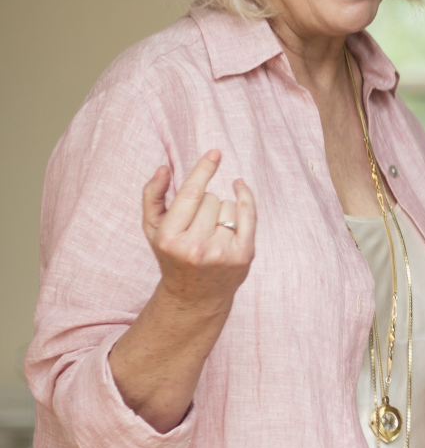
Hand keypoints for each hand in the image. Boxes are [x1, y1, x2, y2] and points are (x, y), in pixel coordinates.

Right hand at [142, 150, 256, 310]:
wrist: (195, 295)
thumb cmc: (172, 254)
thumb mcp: (152, 228)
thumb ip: (153, 196)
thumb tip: (163, 168)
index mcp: (170, 238)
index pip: (192, 194)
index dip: (204, 170)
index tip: (215, 152)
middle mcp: (196, 246)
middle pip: (210, 197)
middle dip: (204, 203)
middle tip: (197, 224)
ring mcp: (222, 252)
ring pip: (228, 204)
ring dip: (221, 209)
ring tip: (210, 230)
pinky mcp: (244, 255)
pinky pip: (249, 213)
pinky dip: (245, 197)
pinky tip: (240, 189)